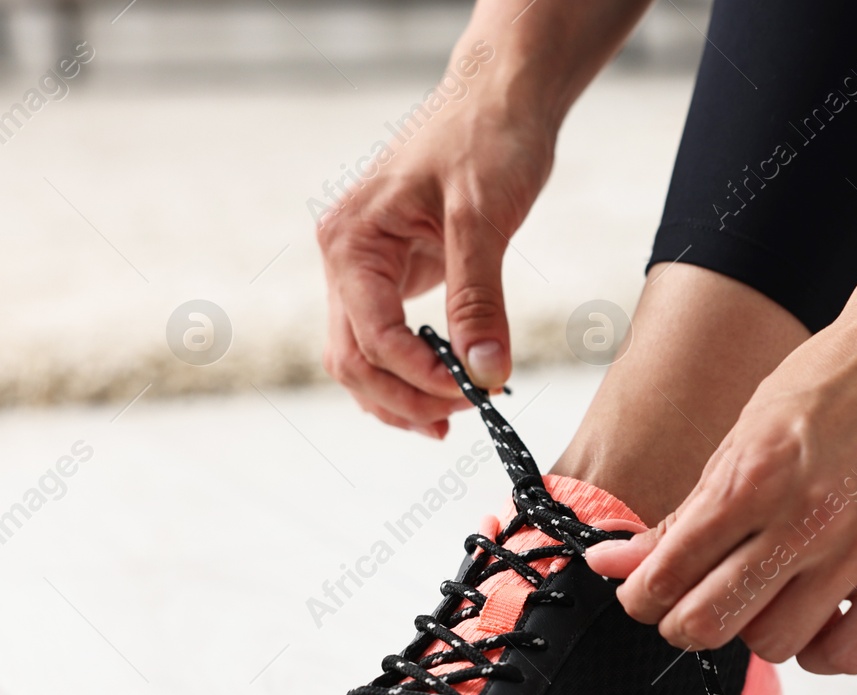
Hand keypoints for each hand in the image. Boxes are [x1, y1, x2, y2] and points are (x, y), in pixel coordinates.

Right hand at [316, 37, 553, 436]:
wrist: (497, 99)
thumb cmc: (486, 140)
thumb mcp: (483, 219)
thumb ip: (479, 299)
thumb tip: (485, 371)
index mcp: (352, 241)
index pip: (372, 337)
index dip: (419, 376)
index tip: (475, 393)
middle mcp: (345, 259)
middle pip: (353, 360)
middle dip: (405, 397)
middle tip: (465, 414)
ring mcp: (364, 269)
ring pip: (360, 359)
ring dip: (399, 397)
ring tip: (451, 419)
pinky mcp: (391, 276)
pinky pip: (384, 341)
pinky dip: (407, 374)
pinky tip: (442, 395)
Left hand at [586, 318, 856, 673]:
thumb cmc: (828, 387)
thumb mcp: (741, 437)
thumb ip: (684, 514)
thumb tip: (611, 565)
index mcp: (755, 477)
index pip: (668, 574)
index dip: (640, 597)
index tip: (644, 594)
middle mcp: (808, 520)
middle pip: (711, 623)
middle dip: (683, 623)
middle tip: (691, 604)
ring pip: (775, 646)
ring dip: (757, 629)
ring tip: (766, 594)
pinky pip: (846, 656)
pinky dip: (820, 648)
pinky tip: (815, 612)